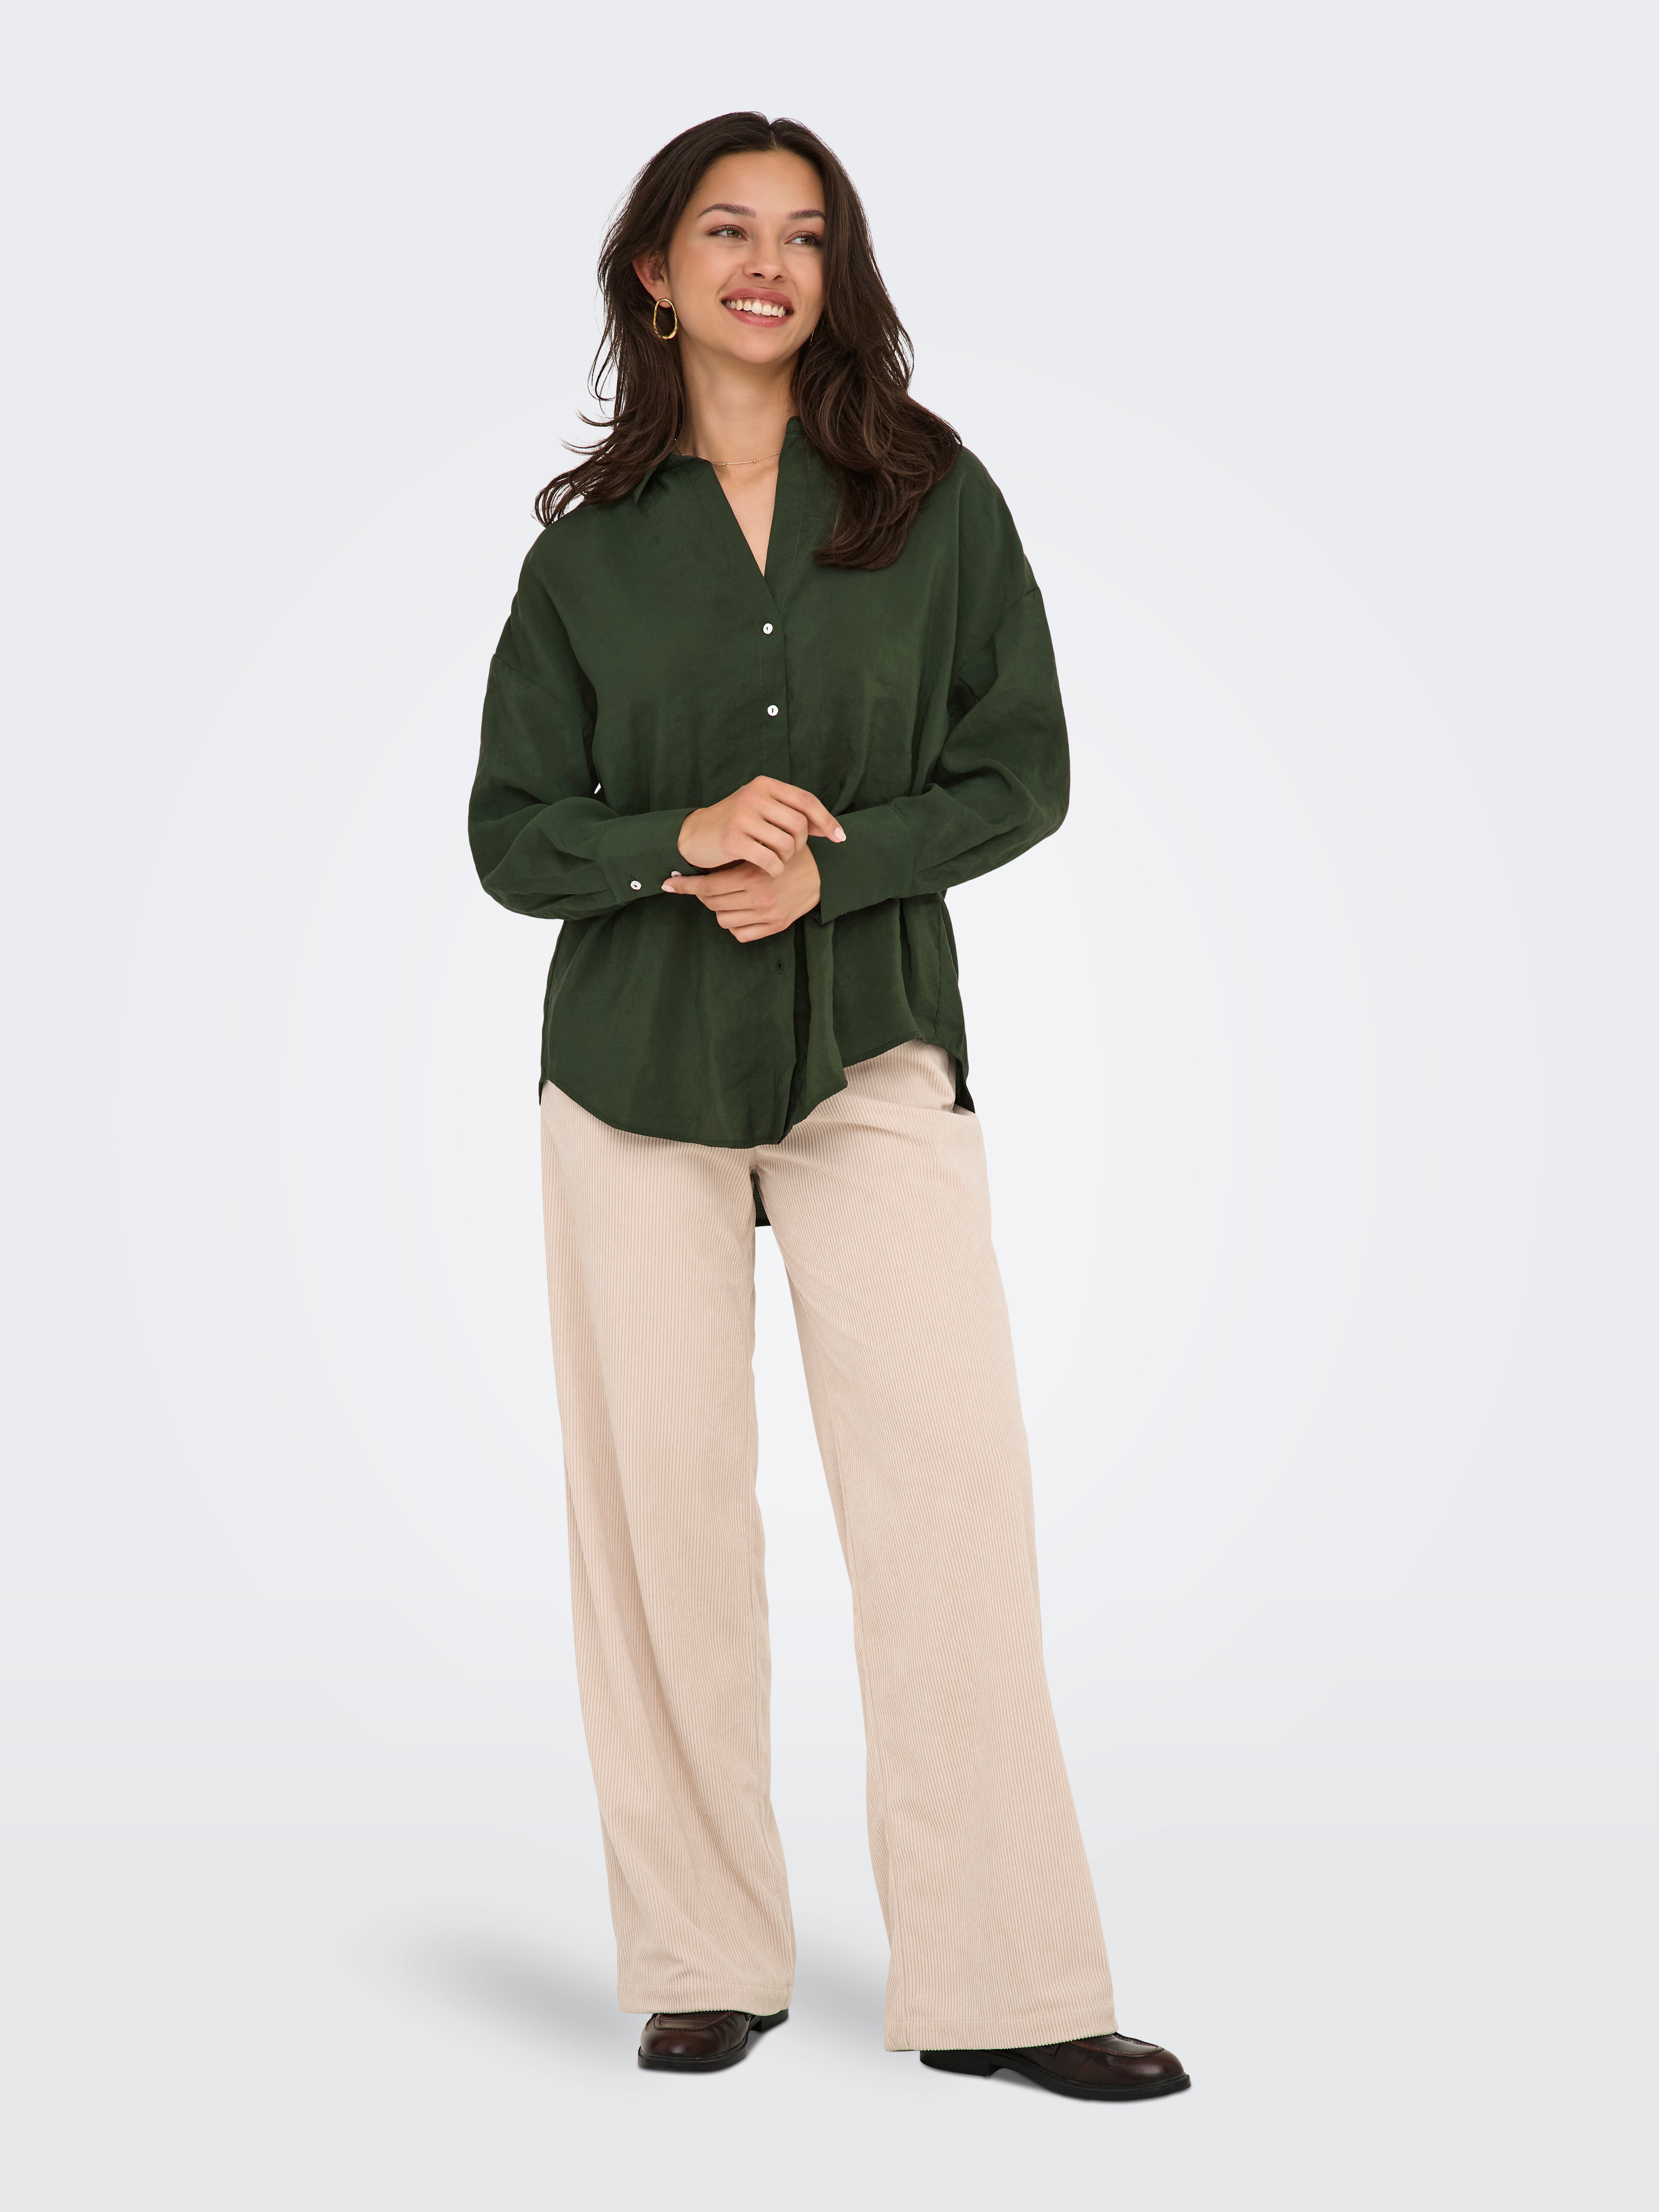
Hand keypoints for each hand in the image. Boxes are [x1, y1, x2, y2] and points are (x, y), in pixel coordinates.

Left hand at [662, 842, 821, 941]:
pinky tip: (740, 911)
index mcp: (753, 877)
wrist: (825, 874)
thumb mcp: (765, 846)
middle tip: (704, 884)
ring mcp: (767, 916)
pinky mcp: (775, 927)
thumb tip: (702, 858)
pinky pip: (741, 934)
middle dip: (703, 893)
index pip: (707, 886)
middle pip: (712, 903)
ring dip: (719, 908)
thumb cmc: (791, 855)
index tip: (669, 884)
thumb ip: (740, 852)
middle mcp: (758, 900)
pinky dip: (735, 925)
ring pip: (723, 920)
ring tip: (726, 896)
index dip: (685, 885)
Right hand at [677, 775, 843, 876]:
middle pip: (799, 824)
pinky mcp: (733, 839)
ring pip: (786, 843)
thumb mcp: (762, 810)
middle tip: (790, 853)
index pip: (806, 800)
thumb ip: (791, 813)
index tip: (839, 838)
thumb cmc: (735, 824)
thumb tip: (829, 829)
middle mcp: (754, 795)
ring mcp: (743, 816)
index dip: (826, 820)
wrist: (695, 835)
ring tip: (776, 859)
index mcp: (764, 785)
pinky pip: (770, 860)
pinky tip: (769, 870)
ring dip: (787, 858)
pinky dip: (775, 870)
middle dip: (801, 844)